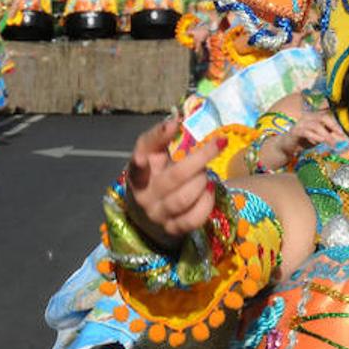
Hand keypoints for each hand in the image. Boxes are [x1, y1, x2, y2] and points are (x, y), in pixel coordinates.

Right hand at [124, 119, 226, 243]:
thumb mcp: (151, 154)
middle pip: (174, 178)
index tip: (144, 156)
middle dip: (199, 160)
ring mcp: (158, 216)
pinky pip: (193, 219)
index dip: (139, 162)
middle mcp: (145, 197)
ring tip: (207, 174)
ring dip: (202, 181)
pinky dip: (207, 202)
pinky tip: (209, 190)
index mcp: (137, 175)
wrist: (150, 212)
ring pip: (184, 199)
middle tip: (212, 149)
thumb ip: (159, 136)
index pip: (136, 167)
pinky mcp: (173, 229)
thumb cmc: (154, 174)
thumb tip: (176, 119)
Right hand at [259, 111, 347, 170]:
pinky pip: (307, 132)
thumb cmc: (303, 142)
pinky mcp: (295, 131)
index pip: (328, 117)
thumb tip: (342, 140)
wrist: (285, 147)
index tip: (344, 135)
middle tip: (340, 137)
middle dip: (333, 127)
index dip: (336, 125)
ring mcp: (300, 123)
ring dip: (326, 135)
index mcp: (313, 117)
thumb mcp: (318, 138)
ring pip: (316, 125)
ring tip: (332, 143)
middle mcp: (307, 118)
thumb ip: (328, 137)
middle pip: (323, 118)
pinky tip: (319, 142)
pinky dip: (315, 137)